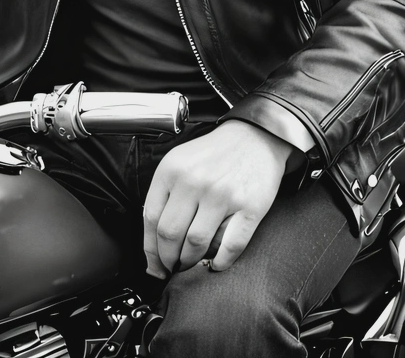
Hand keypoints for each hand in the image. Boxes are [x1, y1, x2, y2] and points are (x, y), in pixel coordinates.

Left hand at [142, 120, 291, 277]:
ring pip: (196, 244)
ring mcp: (223, 195)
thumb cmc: (215, 154)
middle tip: (172, 267)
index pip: (151, 218)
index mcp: (172, 170)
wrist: (254, 137)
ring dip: (191, 262)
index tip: (154, 263)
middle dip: (168, 259)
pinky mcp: (249, 207)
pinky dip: (220, 262)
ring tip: (192, 263)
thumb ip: (164, 194)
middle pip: (170, 235)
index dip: (150, 248)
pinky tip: (216, 263)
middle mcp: (195, 181)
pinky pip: (230, 246)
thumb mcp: (180, 162)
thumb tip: (153, 241)